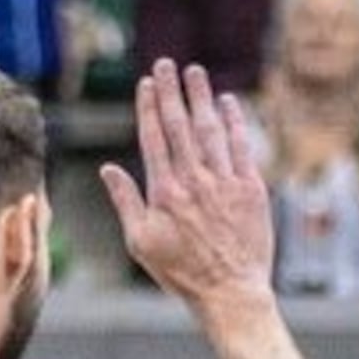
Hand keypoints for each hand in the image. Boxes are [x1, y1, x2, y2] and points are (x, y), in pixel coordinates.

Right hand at [99, 60, 274, 305]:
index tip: (146, 83)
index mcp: (164, 192)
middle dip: (171, 91)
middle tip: (166, 65)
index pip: (153, 138)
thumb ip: (125, 202)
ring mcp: (224, 183)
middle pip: (179, 125)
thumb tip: (107, 169)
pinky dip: (234, 121)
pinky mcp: (251, 189)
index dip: (148, 106)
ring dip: (201, 97)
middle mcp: (194, 181)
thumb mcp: (142, 243)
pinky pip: (241, 146)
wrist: (230, 293)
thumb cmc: (183, 274)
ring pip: (210, 129)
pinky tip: (228, 102)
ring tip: (194, 72)